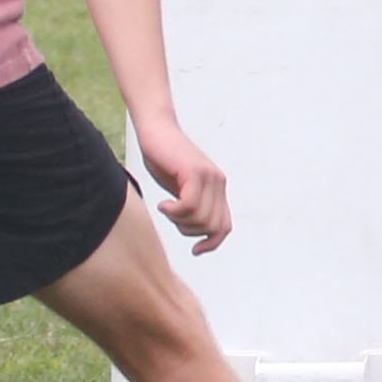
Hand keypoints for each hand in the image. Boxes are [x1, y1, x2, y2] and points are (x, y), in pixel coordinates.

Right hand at [134, 114, 234, 252]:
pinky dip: (173, 211)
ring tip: (167, 207)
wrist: (156, 130)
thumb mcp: (181, 188)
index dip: (212, 243)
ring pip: (200, 219)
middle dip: (189, 231)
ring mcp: (208, 176)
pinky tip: (162, 203)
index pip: (224, 226)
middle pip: (212, 227)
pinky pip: (188, 205)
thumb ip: (192, 207)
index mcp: (218, 188)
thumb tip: (198, 233)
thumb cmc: (164, 159)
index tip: (195, 250)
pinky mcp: (194, 172)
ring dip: (179, 221)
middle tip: (172, 217)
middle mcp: (218, 182)